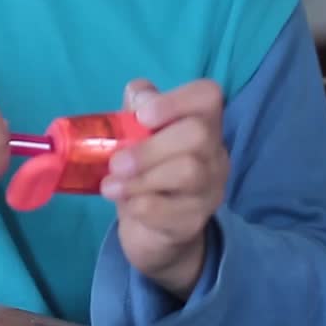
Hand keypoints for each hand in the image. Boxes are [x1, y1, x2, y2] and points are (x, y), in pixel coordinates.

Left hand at [100, 78, 228, 298]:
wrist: (152, 229)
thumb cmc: (144, 170)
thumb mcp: (136, 133)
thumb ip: (137, 108)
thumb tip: (140, 97)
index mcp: (201, 124)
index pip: (207, 96)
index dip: (175, 100)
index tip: (143, 116)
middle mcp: (214, 154)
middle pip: (198, 135)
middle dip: (149, 147)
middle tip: (116, 162)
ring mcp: (209, 189)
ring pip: (188, 172)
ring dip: (140, 177)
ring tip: (111, 185)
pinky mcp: (193, 222)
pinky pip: (167, 209)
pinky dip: (139, 205)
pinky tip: (125, 203)